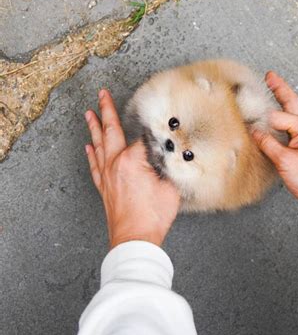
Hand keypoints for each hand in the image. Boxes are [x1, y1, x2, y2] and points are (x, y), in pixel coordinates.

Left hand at [84, 89, 179, 248]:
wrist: (134, 239)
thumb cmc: (152, 216)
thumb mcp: (170, 186)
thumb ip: (169, 165)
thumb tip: (172, 154)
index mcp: (133, 160)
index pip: (142, 135)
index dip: (152, 127)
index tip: (157, 115)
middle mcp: (116, 164)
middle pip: (111, 131)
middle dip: (106, 110)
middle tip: (102, 95)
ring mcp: (107, 175)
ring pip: (99, 145)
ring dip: (94, 127)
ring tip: (89, 113)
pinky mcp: (104, 186)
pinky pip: (95, 164)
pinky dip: (91, 153)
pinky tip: (88, 145)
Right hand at [253, 72, 297, 246]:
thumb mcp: (286, 162)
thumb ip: (268, 144)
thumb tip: (255, 132)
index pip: (278, 117)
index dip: (261, 118)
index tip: (246, 118)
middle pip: (292, 103)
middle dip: (280, 89)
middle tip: (270, 76)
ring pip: (294, 114)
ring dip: (283, 103)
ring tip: (273, 91)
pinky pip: (294, 129)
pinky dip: (283, 122)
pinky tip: (277, 121)